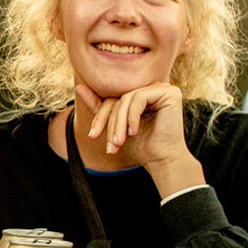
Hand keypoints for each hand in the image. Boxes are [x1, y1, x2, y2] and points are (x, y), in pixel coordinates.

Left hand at [77, 82, 202, 198]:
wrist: (162, 161)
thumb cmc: (141, 146)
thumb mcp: (115, 126)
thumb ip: (99, 107)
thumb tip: (78, 87)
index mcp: (141, 94)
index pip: (113, 99)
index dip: (101, 117)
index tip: (93, 136)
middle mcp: (152, 88)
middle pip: (119, 98)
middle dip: (110, 122)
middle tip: (110, 144)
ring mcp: (162, 88)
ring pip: (127, 98)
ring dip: (119, 122)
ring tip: (120, 141)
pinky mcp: (169, 92)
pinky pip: (139, 98)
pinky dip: (132, 116)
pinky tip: (134, 132)